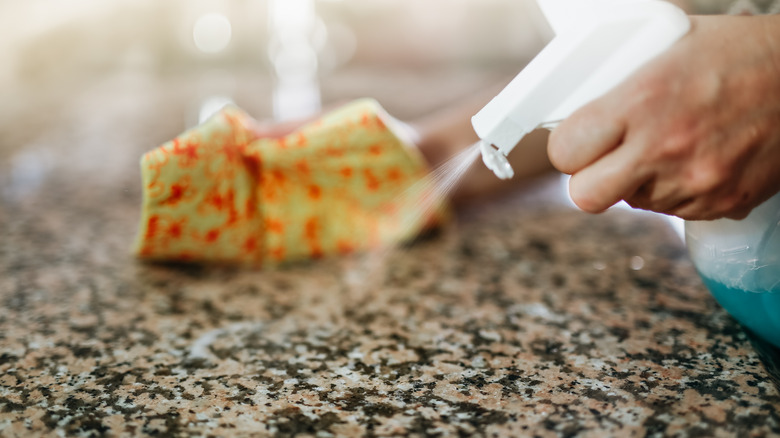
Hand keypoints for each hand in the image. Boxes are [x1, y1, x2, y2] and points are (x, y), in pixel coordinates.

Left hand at [548, 14, 779, 219]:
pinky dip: (674, 191)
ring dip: (636, 182)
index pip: (566, 150)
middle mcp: (663, 148)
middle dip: (588, 179)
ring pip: (631, 203)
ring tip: (665, 146)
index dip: (567, 147)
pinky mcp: (719, 204)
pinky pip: (673, 211)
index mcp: (642, 101)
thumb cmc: (741, 55)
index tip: (576, 141)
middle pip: (585, 195)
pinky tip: (694, 158)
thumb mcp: (669, 45)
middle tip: (604, 159)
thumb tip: (582, 99)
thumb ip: (621, 79)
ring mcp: (693, 182)